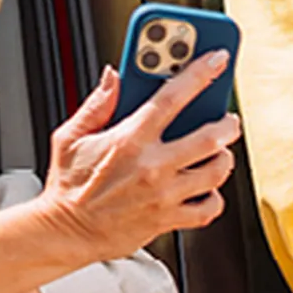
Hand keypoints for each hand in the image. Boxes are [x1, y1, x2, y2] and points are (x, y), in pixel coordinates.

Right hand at [38, 58, 239, 262]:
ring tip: (219, 151)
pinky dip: (214, 197)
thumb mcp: (71, 137)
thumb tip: (113, 77)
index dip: (201, 73)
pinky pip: (208, 208)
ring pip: (216, 171)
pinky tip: (206, 188)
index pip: (174, 96)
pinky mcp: (167, 219)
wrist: (65, 233)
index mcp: (129, 139)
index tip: (218, 59)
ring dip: (224, 158)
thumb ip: (97, 104)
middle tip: (227, 119)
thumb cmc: (68, 186)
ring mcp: (163, 195)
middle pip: (210, 136)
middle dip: (226, 123)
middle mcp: (151, 166)